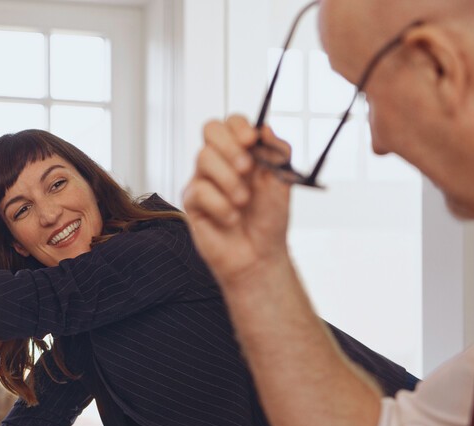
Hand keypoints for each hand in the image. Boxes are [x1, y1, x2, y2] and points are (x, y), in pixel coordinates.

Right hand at [182, 115, 294, 287]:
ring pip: (203, 157)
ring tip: (243, 202)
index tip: (251, 141)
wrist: (259, 254)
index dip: (238, 126)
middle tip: (246, 169)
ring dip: (229, 180)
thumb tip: (264, 128)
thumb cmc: (269, 219)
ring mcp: (203, 179)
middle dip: (230, 146)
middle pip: (210, 129)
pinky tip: (230, 218)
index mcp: (242, 152)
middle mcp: (220, 161)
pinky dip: (220, 205)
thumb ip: (277, 152)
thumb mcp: (282, 181)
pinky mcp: (191, 201)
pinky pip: (199, 190)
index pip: (231, 122)